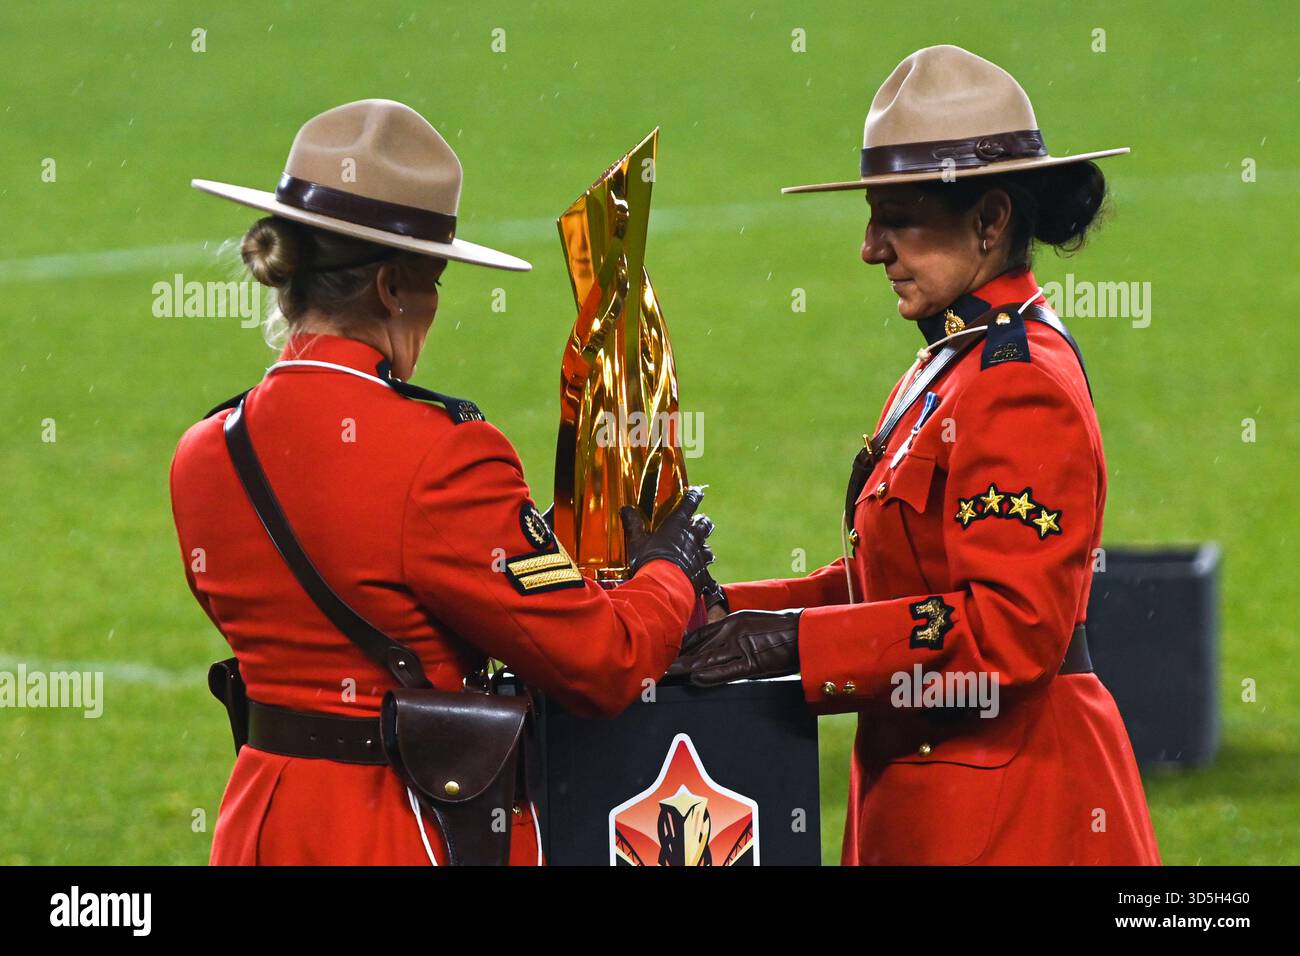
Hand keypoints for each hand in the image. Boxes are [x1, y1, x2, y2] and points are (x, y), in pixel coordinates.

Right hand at [620, 487, 715, 594]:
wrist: (664, 586)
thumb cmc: (650, 560)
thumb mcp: (636, 541)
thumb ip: (633, 524)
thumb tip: (626, 508)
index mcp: (677, 524)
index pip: (689, 504)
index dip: (694, 496)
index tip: (698, 492)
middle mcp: (692, 537)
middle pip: (704, 524)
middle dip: (702, 522)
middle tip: (700, 522)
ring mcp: (699, 556)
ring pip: (708, 548)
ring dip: (704, 548)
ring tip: (700, 550)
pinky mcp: (702, 574)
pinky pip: (708, 574)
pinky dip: (705, 575)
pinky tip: (704, 580)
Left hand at [666, 609, 802, 685]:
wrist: (804, 632)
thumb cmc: (778, 630)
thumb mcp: (749, 624)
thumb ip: (730, 633)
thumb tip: (711, 646)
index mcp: (731, 621)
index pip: (698, 635)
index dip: (680, 646)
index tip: (664, 654)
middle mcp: (732, 632)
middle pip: (698, 647)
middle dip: (676, 658)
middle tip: (656, 666)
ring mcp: (742, 646)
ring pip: (707, 658)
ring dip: (686, 667)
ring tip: (666, 674)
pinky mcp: (753, 661)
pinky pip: (729, 670)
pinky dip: (711, 674)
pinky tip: (695, 677)